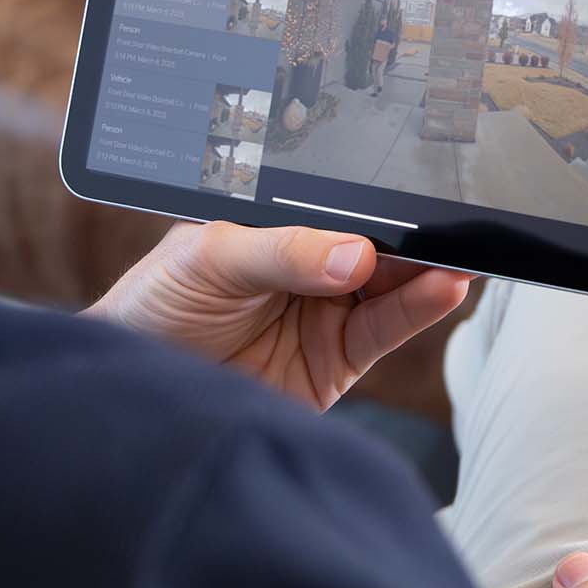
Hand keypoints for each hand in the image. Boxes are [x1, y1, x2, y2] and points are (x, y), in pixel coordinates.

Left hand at [85, 221, 471, 410]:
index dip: (377, 200)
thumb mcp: (210, 257)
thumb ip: (284, 252)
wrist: (130, 396)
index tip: (418, 190)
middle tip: (452, 223)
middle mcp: (310, 267)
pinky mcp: (335, 362)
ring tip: (457, 259)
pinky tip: (442, 289)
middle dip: (417, 233)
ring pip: (393, 286)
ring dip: (429, 271)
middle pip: (378, 244)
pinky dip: (419, 309)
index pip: (340, 207)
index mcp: (280, 228)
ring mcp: (326, 313)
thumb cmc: (155, 306)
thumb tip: (357, 254)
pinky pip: (387, 331)